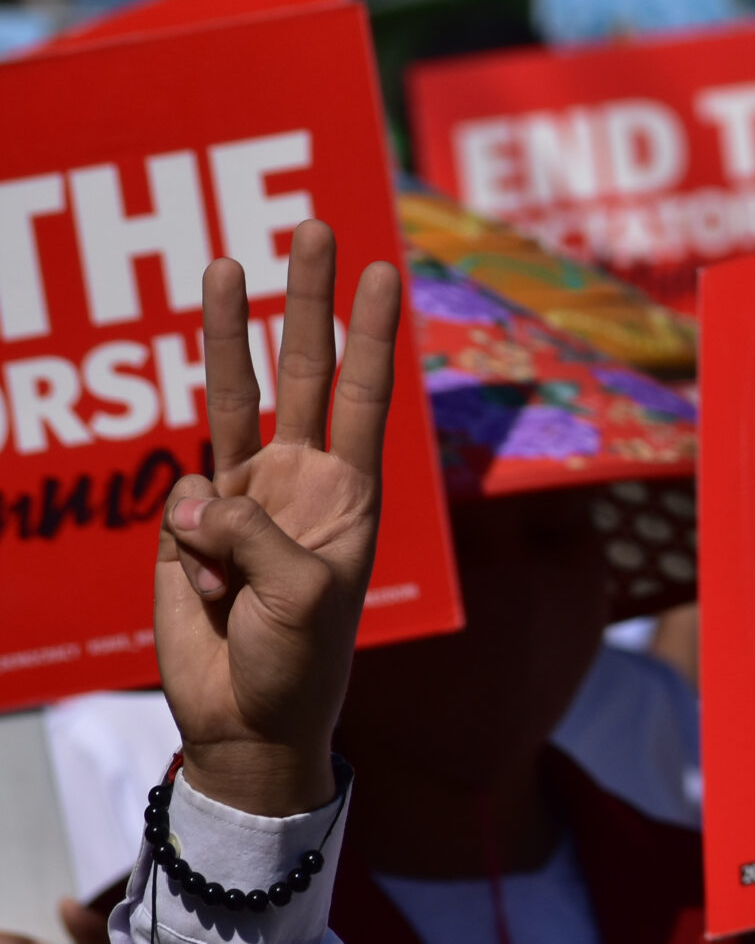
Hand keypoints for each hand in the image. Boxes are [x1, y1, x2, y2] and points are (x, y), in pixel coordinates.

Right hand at [158, 221, 401, 815]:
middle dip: (306, 299)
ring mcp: (245, 496)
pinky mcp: (192, 523)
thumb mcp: (300, 598)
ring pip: (232, 395)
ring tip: (225, 259)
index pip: (365, 396)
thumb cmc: (299, 663)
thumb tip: (198, 496)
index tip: (384, 271)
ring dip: (226, 330)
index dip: (371, 334)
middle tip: (313, 225)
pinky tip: (206, 583)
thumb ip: (253, 535)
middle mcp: (303, 481)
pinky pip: (181, 495)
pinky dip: (188, 533)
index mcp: (352, 495)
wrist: (248, 718)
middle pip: (304, 369)